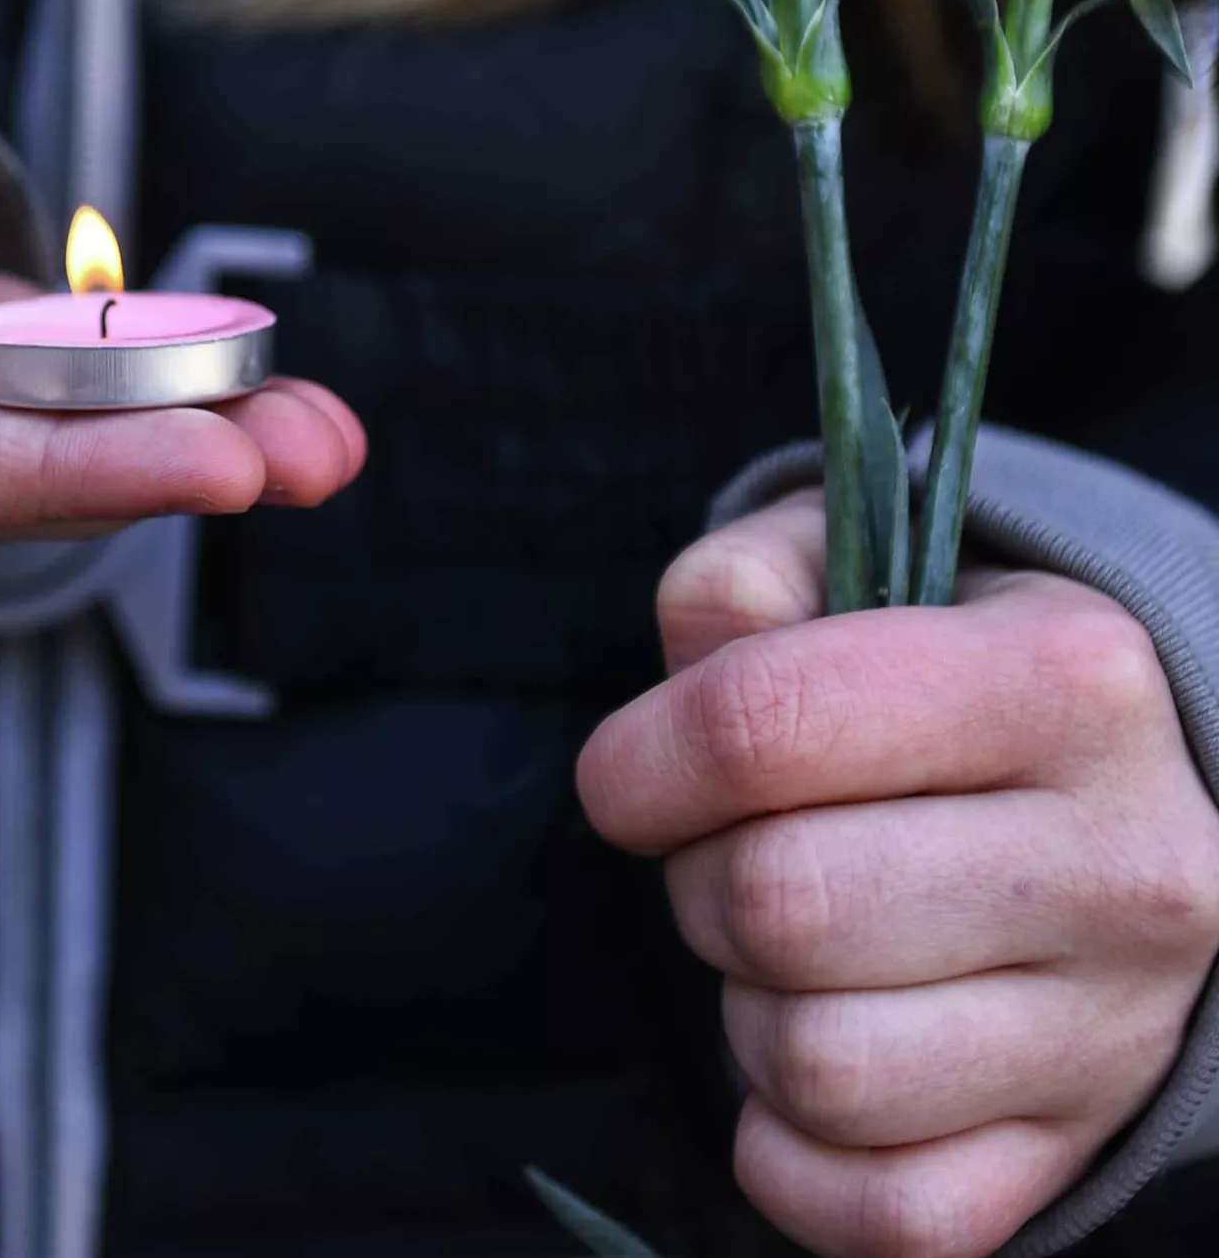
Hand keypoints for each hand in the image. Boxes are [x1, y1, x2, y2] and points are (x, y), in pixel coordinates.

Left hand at [578, 493, 1218, 1257]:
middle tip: (732, 853)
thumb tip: (694, 656)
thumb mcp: (863, 568)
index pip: (764, 723)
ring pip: (820, 1069)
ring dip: (747, 1013)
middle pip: (779, 904)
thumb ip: (748, 581)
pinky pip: (877, 1214)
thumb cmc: (946, 675)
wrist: (1133, 808)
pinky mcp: (1076, 1149)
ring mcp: (1112, 1027)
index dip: (644, 757)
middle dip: (699, 879)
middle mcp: (1117, 860)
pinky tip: (808, 1055)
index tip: (629, 775)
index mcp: (1062, 679)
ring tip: (789, 949)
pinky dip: (794, 1154)